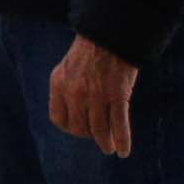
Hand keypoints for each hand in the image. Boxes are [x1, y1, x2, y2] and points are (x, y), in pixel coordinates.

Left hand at [49, 36, 140, 156]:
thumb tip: (73, 113)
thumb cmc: (91, 49)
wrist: (112, 32)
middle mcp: (75, 92)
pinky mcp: (118, 95)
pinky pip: (119, 125)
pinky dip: (123, 140)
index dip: (70, 128)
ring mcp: (97, 95)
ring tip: (109, 149)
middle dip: (89, 136)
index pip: (59, 119)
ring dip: (105, 143)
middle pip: (79, 127)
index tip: (80, 130)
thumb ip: (66, 88)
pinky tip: (124, 151)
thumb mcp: (68, 67)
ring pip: (99, 130)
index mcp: (59, 84)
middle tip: (99, 138)